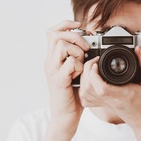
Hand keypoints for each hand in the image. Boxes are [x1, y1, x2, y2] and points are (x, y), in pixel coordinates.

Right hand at [44, 20, 89, 136]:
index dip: (66, 24)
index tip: (79, 26)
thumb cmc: (73, 95)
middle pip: (57, 35)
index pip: (53, 31)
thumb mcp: (76, 72)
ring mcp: (53, 71)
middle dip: (76, 37)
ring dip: (77, 51)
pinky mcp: (59, 81)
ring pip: (62, 46)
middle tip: (85, 48)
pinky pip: (69, 64)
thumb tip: (90, 44)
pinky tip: (80, 75)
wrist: (66, 116)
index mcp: (53, 58)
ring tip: (81, 63)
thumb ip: (78, 58)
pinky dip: (78, 66)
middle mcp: (50, 62)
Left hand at [78, 46, 140, 132]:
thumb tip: (138, 50)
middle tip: (95, 61)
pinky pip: (88, 100)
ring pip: (85, 94)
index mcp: (124, 95)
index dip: (94, 74)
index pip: (102, 88)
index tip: (98, 62)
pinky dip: (85, 89)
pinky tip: (91, 80)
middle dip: (87, 72)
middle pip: (89, 89)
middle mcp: (113, 100)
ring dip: (84, 79)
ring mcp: (107, 104)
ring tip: (93, 68)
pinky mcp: (105, 105)